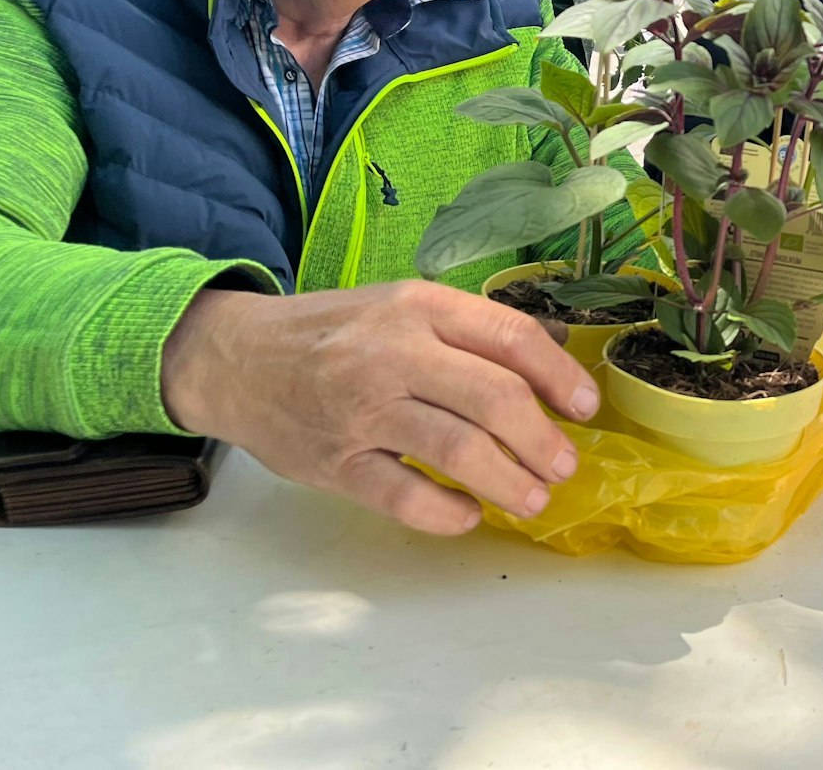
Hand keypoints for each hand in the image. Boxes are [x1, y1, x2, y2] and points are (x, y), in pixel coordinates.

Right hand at [161, 281, 600, 536]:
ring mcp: (363, 411)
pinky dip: (447, 514)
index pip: (510, 336)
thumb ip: (466, 332)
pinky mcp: (336, 463)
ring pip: (459, 451)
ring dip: (509, 482)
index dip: (560, 375)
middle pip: (494, 398)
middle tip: (563, 466)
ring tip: (532, 498)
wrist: (236, 357)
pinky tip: (468, 515)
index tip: (586, 407)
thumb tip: (551, 365)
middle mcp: (395, 354)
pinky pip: (405, 497)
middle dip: (542, 440)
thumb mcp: (401, 307)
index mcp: (419, 307)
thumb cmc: (334, 333)